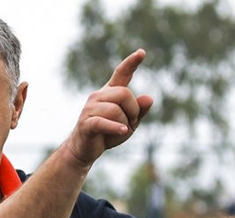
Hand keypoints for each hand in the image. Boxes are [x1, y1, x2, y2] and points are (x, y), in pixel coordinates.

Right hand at [64, 49, 153, 168]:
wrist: (85, 149)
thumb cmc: (108, 133)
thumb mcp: (129, 122)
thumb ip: (139, 110)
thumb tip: (149, 98)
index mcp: (110, 92)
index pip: (121, 73)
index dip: (132, 62)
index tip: (142, 52)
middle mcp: (98, 96)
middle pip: (124, 93)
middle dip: (133, 110)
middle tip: (130, 124)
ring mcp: (90, 109)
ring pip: (116, 110)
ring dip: (124, 124)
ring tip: (121, 131)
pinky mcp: (86, 123)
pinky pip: (104, 122)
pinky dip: (115, 128)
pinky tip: (123, 131)